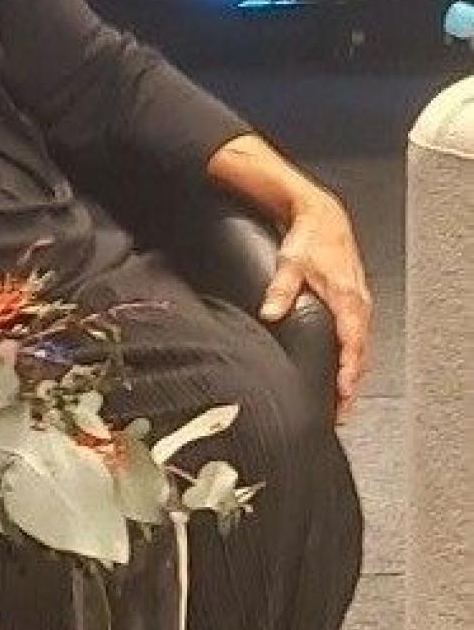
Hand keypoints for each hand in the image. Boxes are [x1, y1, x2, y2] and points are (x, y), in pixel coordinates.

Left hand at [259, 189, 372, 418]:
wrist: (323, 218)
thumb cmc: (310, 239)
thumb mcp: (291, 262)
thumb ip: (280, 289)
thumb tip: (270, 313)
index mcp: (347, 298)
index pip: (352, 343)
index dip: (348, 369)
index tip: (343, 392)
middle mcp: (358, 304)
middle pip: (360, 353)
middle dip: (351, 384)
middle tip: (340, 412)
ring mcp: (359, 304)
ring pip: (360, 348)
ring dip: (352, 375)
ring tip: (341, 402)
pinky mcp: (354, 303)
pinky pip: (357, 338)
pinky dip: (352, 359)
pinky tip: (342, 372)